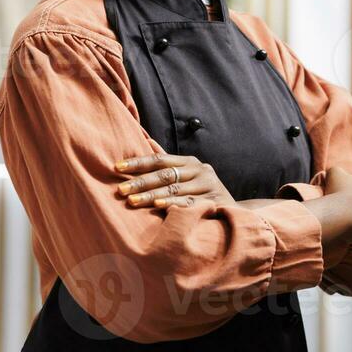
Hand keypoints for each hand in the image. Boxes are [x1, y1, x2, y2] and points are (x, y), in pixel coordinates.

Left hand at [114, 153, 235, 208]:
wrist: (233, 212)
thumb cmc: (201, 193)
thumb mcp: (186, 175)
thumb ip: (166, 161)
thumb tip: (145, 139)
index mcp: (189, 162)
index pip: (159, 159)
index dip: (138, 163)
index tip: (117, 167)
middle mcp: (200, 170)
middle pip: (165, 175)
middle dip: (140, 182)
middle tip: (120, 190)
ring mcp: (208, 185)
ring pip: (175, 189)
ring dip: (151, 195)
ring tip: (132, 201)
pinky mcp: (215, 201)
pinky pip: (189, 204)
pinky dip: (173, 204)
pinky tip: (159, 206)